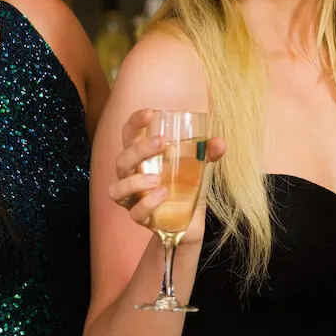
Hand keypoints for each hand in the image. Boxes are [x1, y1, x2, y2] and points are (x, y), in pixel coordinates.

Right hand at [106, 109, 225, 244]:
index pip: (129, 136)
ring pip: (117, 189)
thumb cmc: (185, 188)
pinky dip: (147, 203)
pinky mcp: (141, 218)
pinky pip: (135, 212)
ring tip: (157, 178)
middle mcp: (132, 177)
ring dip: (135, 181)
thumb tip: (219, 142)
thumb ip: (207, 153)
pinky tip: (163, 195)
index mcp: (142, 158)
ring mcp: (133, 199)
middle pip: (122, 160)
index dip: (135, 122)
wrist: (188, 223)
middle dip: (139, 149)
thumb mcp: (197, 168)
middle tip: (161, 143)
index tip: (150, 113)